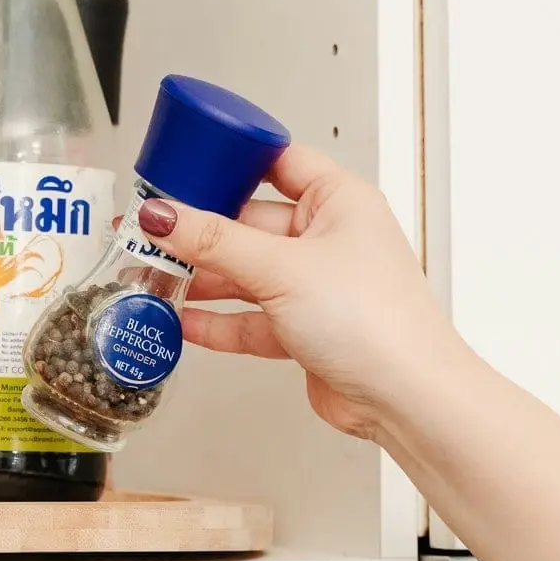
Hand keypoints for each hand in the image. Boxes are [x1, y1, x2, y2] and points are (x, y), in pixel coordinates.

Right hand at [142, 142, 466, 442]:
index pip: (277, 161)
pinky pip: (252, 317)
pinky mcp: (306, 330)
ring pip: (247, 272)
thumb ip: (214, 241)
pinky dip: (219, 320)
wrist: (409, 401)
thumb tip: (161, 214)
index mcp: (338, 200)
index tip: (184, 161)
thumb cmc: (374, 320)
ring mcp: (317, 286)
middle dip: (201, 230)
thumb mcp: (280, 268)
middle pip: (250, 221)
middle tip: (151, 230)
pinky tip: (181, 320)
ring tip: (152, 276)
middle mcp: (329, 238)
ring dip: (203, 278)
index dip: (231, 159)